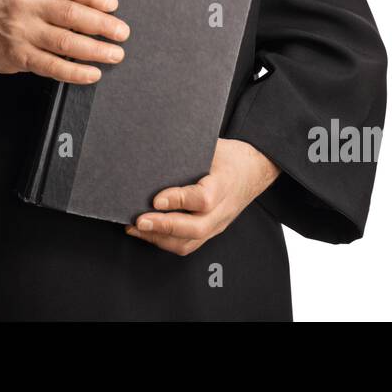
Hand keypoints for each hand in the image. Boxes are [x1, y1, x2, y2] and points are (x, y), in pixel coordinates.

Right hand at [0, 0, 128, 83]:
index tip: (113, 5)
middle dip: (102, 25)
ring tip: (115, 54)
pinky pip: (52, 66)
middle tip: (122, 32)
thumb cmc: (5, 6)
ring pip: (65, 42)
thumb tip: (99, 8)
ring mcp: (20, 31)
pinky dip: (75, 72)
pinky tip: (92, 74)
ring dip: (95, 50)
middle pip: (71, 13)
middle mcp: (24, 3)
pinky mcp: (18, 56)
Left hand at [125, 138, 280, 255]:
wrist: (254, 170)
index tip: (156, 198)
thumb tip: (153, 152)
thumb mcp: (212, 147)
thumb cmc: (229, 156)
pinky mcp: (211, 231)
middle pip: (196, 228)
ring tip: (136, 228)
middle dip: (163, 227)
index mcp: (224, 184)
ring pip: (190, 242)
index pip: (203, 198)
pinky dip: (165, 241)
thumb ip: (187, 153)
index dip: (179, 200)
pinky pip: (188, 244)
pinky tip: (148, 233)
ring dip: (160, 238)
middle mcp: (222, 209)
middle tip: (139, 220)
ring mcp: (218, 224)